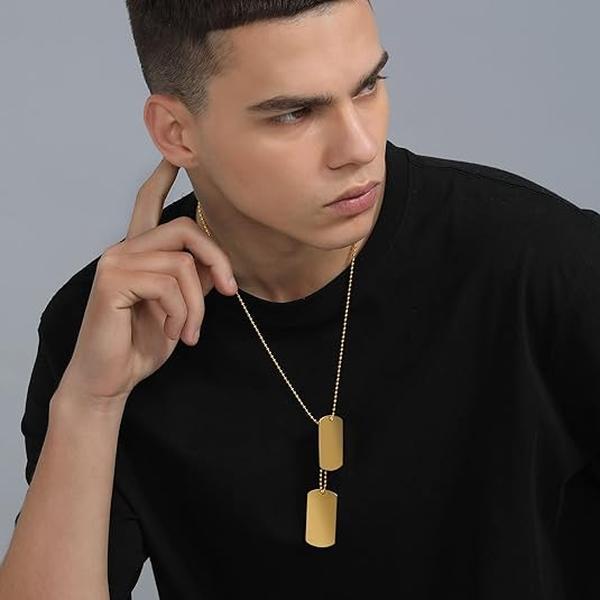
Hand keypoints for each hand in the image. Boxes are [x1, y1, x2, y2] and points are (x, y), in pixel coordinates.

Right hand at [58, 158, 237, 409]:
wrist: (112, 377)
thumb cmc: (143, 341)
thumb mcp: (181, 306)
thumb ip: (194, 278)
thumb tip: (217, 263)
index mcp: (139, 252)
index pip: (147, 203)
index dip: (162, 179)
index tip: (174, 156)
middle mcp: (124, 249)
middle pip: (185, 229)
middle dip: (217, 260)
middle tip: (230, 292)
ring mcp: (115, 261)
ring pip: (182, 263)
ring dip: (197, 305)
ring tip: (190, 332)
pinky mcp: (112, 280)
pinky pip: (169, 283)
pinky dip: (182, 313)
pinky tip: (175, 333)